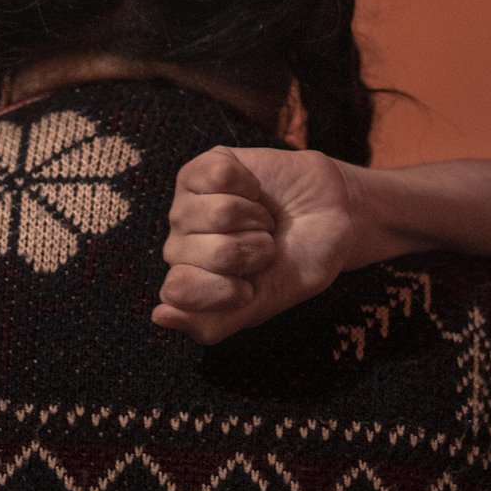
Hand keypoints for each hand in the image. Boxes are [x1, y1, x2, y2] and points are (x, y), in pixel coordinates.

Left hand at [154, 146, 358, 344]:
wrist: (331, 215)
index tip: (252, 287)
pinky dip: (251, 185)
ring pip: (220, 213)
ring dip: (257, 218)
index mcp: (189, 285)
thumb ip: (214, 321)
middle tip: (265, 246)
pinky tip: (254, 192)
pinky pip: (221, 177)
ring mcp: (186, 206)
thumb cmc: (298, 261)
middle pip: (212, 252)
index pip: (178, 290)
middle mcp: (180, 246)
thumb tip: (159, 315)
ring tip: (262, 220)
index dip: (230, 290)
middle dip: (255, 250)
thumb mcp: (266, 302)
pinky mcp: (201, 169)